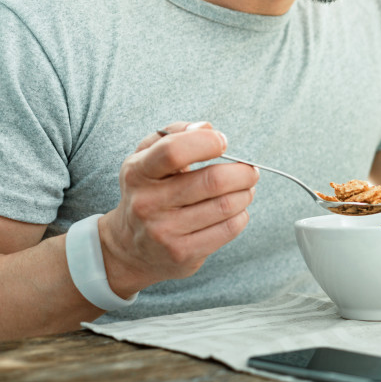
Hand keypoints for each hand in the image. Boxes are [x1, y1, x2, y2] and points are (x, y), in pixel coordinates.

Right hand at [96, 121, 259, 297]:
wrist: (129, 248)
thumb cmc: (148, 191)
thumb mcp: (147, 157)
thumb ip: (175, 134)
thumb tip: (207, 128)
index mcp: (138, 172)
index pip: (174, 152)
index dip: (208, 142)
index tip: (223, 142)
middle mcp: (148, 203)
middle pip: (214, 181)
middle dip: (243, 172)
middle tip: (250, 170)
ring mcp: (164, 231)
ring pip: (227, 205)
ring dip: (246, 193)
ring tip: (245, 189)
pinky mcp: (182, 253)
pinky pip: (229, 228)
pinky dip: (241, 215)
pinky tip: (235, 210)